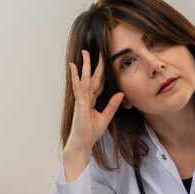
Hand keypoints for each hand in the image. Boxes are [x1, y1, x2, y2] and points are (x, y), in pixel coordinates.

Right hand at [63, 50, 123, 180]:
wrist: (82, 143)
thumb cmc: (91, 132)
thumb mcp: (106, 117)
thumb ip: (112, 105)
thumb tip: (121, 93)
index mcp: (92, 100)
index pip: (98, 83)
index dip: (101, 72)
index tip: (103, 61)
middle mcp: (86, 97)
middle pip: (90, 77)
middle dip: (92, 64)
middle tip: (92, 51)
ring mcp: (81, 99)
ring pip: (83, 79)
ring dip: (84, 66)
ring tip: (83, 53)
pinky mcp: (80, 103)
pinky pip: (78, 88)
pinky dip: (75, 77)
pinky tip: (73, 67)